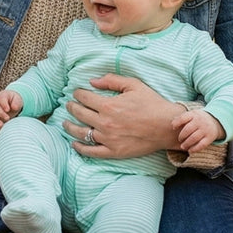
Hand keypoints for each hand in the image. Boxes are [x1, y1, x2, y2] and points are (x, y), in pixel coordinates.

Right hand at [0, 89, 22, 129]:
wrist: (10, 104)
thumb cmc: (14, 101)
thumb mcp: (17, 100)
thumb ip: (16, 102)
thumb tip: (14, 107)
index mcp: (2, 95)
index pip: (1, 99)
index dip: (4, 104)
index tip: (8, 110)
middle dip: (1, 113)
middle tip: (7, 118)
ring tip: (2, 125)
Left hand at [63, 73, 185, 158]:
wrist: (167, 127)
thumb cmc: (152, 104)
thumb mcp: (134, 85)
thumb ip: (112, 80)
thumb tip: (92, 81)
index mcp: (109, 105)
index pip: (84, 98)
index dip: (77, 94)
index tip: (76, 93)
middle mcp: (105, 123)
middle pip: (80, 114)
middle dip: (72, 107)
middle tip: (69, 105)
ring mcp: (108, 139)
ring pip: (82, 133)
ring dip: (70, 127)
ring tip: (65, 123)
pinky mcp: (114, 152)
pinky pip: (92, 152)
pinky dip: (80, 148)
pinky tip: (74, 144)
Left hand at [172, 109, 224, 152]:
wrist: (215, 119)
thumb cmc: (197, 118)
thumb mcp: (191, 115)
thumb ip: (181, 118)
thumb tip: (172, 124)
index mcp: (193, 114)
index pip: (183, 118)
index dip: (176, 123)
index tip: (173, 128)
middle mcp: (200, 121)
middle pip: (188, 129)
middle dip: (182, 136)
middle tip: (179, 139)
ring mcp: (205, 129)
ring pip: (194, 138)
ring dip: (186, 144)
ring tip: (182, 146)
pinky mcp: (210, 137)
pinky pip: (202, 145)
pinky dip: (195, 149)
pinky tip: (190, 150)